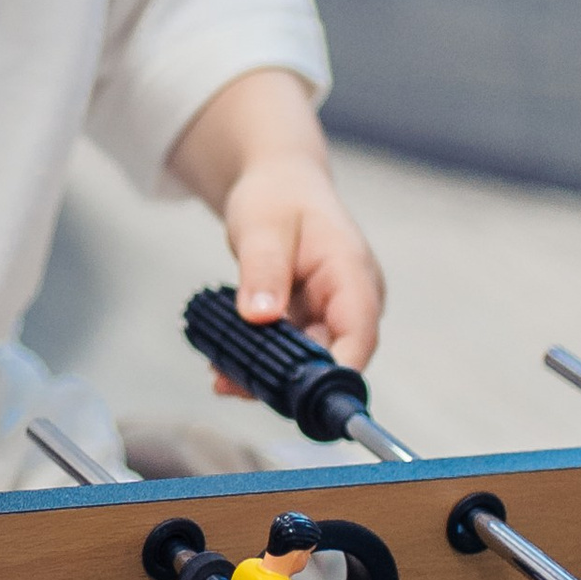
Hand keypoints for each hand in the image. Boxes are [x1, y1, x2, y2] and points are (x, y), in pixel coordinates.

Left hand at [167, 71, 385, 378]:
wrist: (279, 183)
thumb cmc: (277, 196)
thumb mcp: (263, 227)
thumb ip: (263, 271)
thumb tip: (260, 317)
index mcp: (353, 273)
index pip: (359, 334)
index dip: (337, 371)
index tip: (300, 396)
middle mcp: (351, 300)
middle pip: (332, 357)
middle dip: (288, 380)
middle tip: (232, 385)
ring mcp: (332, 313)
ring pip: (308, 360)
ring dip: (269, 374)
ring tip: (221, 377)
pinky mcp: (312, 321)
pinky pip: (291, 350)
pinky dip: (263, 359)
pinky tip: (226, 364)